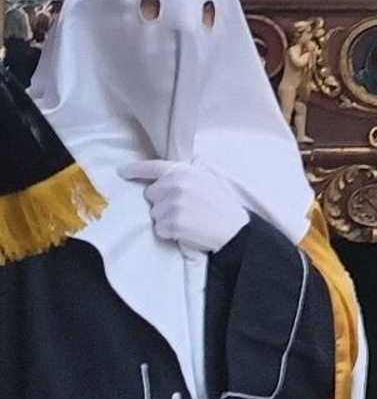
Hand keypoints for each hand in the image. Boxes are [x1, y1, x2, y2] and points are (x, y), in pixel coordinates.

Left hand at [119, 160, 248, 253]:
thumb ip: (186, 174)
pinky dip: (168, 231)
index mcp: (184, 170)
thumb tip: (164, 175)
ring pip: (153, 213)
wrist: (233, 229)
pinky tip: (185, 229)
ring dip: (165, 218)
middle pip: (150, 194)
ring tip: (186, 219)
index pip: (152, 167)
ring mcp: (172, 204)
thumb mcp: (208, 179)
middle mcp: (175, 184)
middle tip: (181, 206)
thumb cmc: (221, 204)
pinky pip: (158, 228)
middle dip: (160, 200)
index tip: (121, 171)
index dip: (134, 169)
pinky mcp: (170, 223)